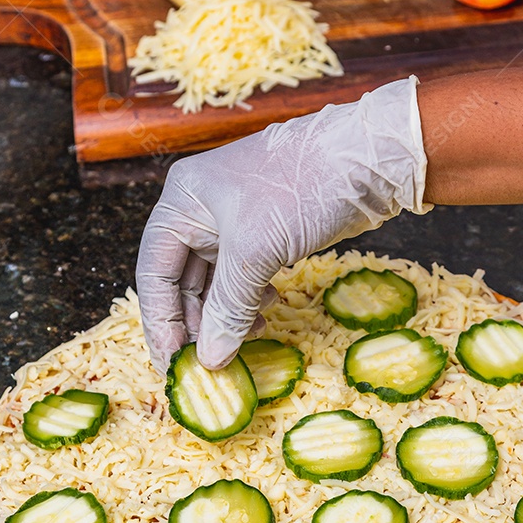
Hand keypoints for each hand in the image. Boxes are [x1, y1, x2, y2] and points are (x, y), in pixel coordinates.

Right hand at [136, 77, 429, 372]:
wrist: (367, 159)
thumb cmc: (302, 187)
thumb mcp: (256, 252)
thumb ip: (228, 308)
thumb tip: (212, 359)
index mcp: (182, 201)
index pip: (154, 271)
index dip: (160, 320)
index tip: (171, 362)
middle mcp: (201, 209)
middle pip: (182, 279)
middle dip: (196, 322)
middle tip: (208, 363)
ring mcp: (234, 220)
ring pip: (216, 282)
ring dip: (226, 316)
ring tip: (244, 340)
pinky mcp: (265, 232)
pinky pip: (245, 277)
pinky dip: (250, 301)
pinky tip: (267, 313)